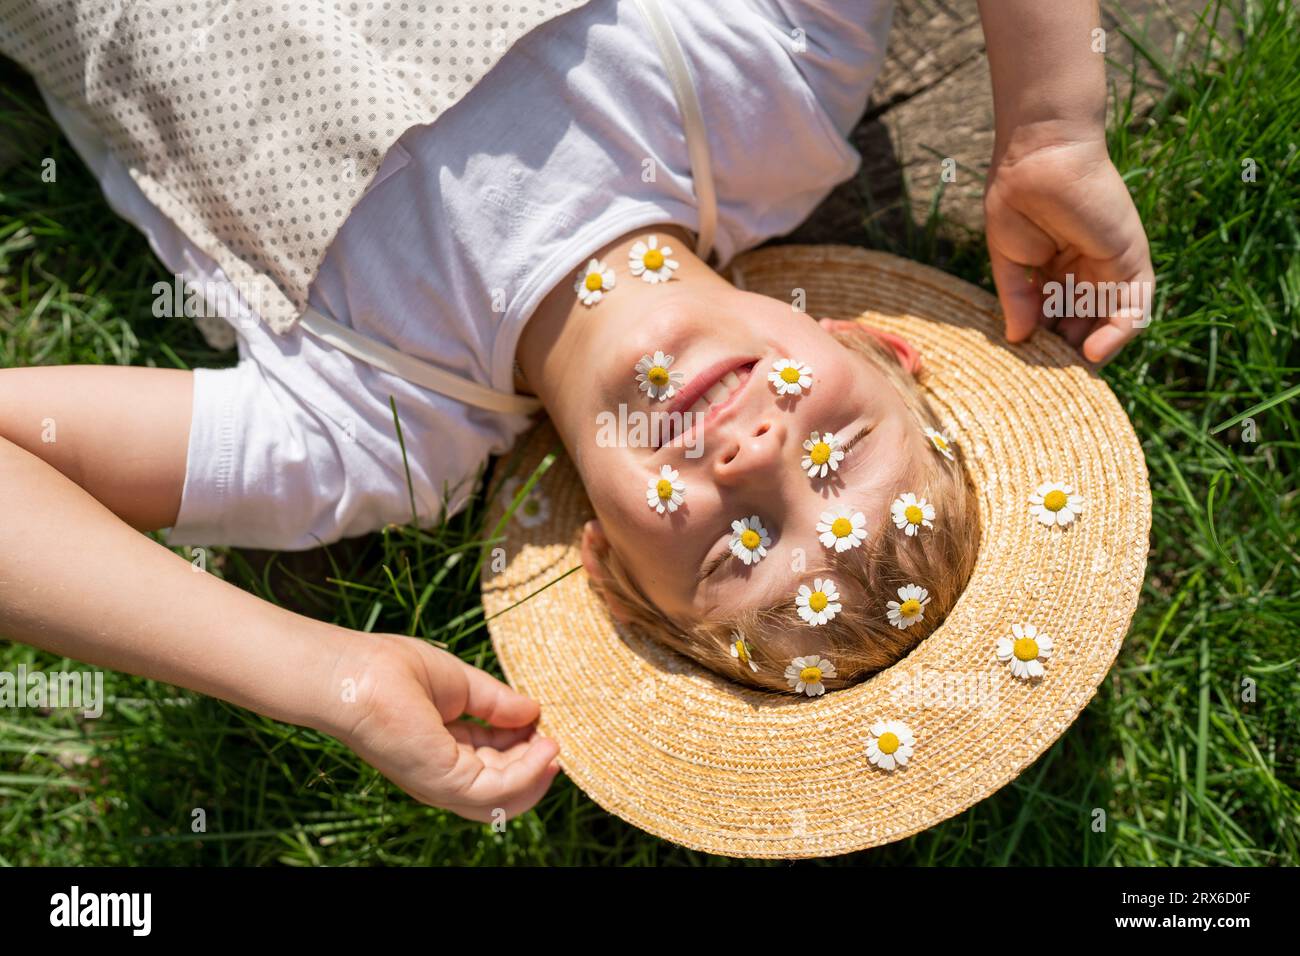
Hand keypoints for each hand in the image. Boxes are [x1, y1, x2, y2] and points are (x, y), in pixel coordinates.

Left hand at [321, 632, 559, 821]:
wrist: (356, 673)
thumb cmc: (394, 670)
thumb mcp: (460, 685)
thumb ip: (496, 702)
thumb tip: (535, 711)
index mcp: (441, 750)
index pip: (491, 761)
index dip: (523, 746)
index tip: (544, 723)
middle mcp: (441, 774)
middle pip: (501, 784)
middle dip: (534, 764)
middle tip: (556, 740)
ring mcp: (441, 782)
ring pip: (504, 798)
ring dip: (536, 775)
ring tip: (555, 745)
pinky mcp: (444, 782)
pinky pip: (499, 791)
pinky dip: (528, 773)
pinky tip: (544, 746)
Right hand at [984, 129, 1154, 363]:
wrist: (1039, 157)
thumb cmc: (1016, 198)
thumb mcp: (1009, 258)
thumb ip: (1017, 298)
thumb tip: (1017, 338)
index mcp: (1054, 267)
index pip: (1056, 315)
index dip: (1045, 340)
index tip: (1030, 362)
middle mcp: (1085, 268)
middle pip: (1084, 321)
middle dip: (1069, 348)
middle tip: (1051, 374)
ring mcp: (1110, 264)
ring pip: (1110, 318)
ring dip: (1095, 347)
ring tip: (1072, 368)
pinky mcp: (1130, 257)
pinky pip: (1134, 304)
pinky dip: (1120, 332)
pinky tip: (1094, 352)